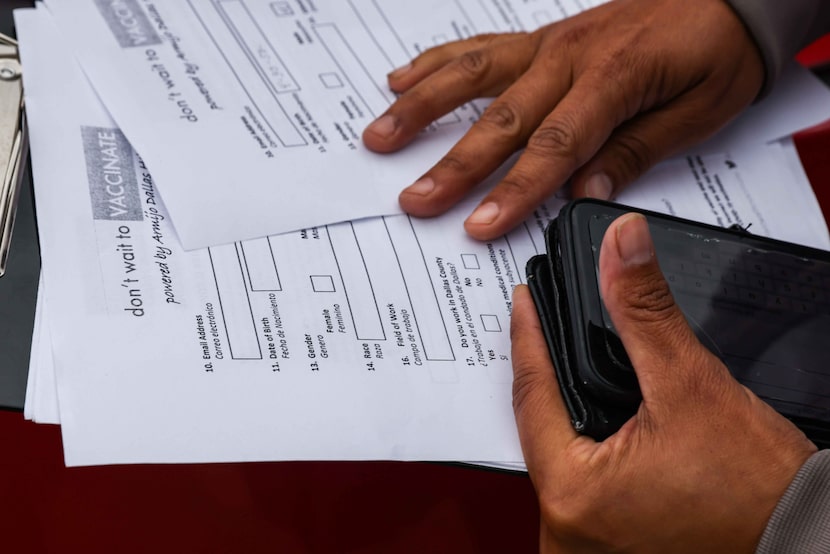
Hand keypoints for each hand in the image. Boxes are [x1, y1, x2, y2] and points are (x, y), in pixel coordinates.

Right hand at [363, 0, 763, 239]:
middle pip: (501, 119)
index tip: (479, 226)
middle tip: (414, 199)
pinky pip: (480, 48)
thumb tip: (584, 194)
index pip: (554, 146)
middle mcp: (570, 56)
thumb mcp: (698, 112)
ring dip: (422, 108)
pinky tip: (401, 78)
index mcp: (613, 78)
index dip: (514, 191)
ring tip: (380, 137)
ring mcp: (548, 44)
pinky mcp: (540, 38)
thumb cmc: (717, 50)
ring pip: (472, 76)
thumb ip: (634, 151)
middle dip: (454, 165)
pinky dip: (437, 63)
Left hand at [510, 213, 815, 551]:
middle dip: (541, 368)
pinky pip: (577, 472)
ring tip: (559, 353)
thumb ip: (646, 310)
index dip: (527, 336)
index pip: (531, 393)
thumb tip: (621, 244)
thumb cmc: (758, 492)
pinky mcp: (605, 537)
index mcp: (571, 495)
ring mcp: (583, 538)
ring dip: (562, 402)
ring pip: (556, 448)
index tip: (524, 299)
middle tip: (537, 319)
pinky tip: (588, 402)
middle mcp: (565, 528)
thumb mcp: (690, 385)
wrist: (802, 537)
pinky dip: (581, 434)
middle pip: (538, 423)